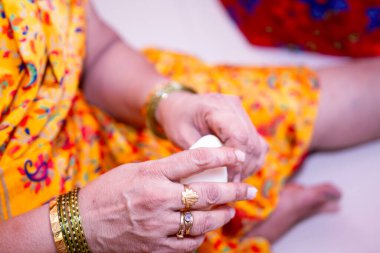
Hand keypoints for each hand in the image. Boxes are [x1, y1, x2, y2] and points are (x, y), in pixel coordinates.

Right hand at [79, 147, 256, 252]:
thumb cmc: (107, 193)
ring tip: (230, 210)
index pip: (195, 160)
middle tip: (249, 189)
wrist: (82, 224)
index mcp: (152, 174)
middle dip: (233, 191)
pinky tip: (204, 229)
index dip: (222, 157)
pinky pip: (188, 244)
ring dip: (221, 216)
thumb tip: (193, 171)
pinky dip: (200, 236)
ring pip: (203, 222)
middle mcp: (158, 199)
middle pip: (206, 193)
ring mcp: (158, 226)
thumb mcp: (134, 171)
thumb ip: (164, 171)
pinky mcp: (156, 248)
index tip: (237, 156)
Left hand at [157, 92, 267, 181]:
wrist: (179, 106)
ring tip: (234, 182)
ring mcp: (241, 112)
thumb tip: (216, 180)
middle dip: (243, 168)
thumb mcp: (181, 136)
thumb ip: (200, 155)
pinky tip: (238, 172)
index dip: (237, 162)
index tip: (228, 182)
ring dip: (249, 167)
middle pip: (251, 142)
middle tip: (231, 187)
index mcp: (216, 107)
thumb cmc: (176, 120)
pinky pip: (257, 145)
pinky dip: (251, 161)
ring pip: (258, 145)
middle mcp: (233, 106)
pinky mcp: (246, 121)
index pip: (238, 136)